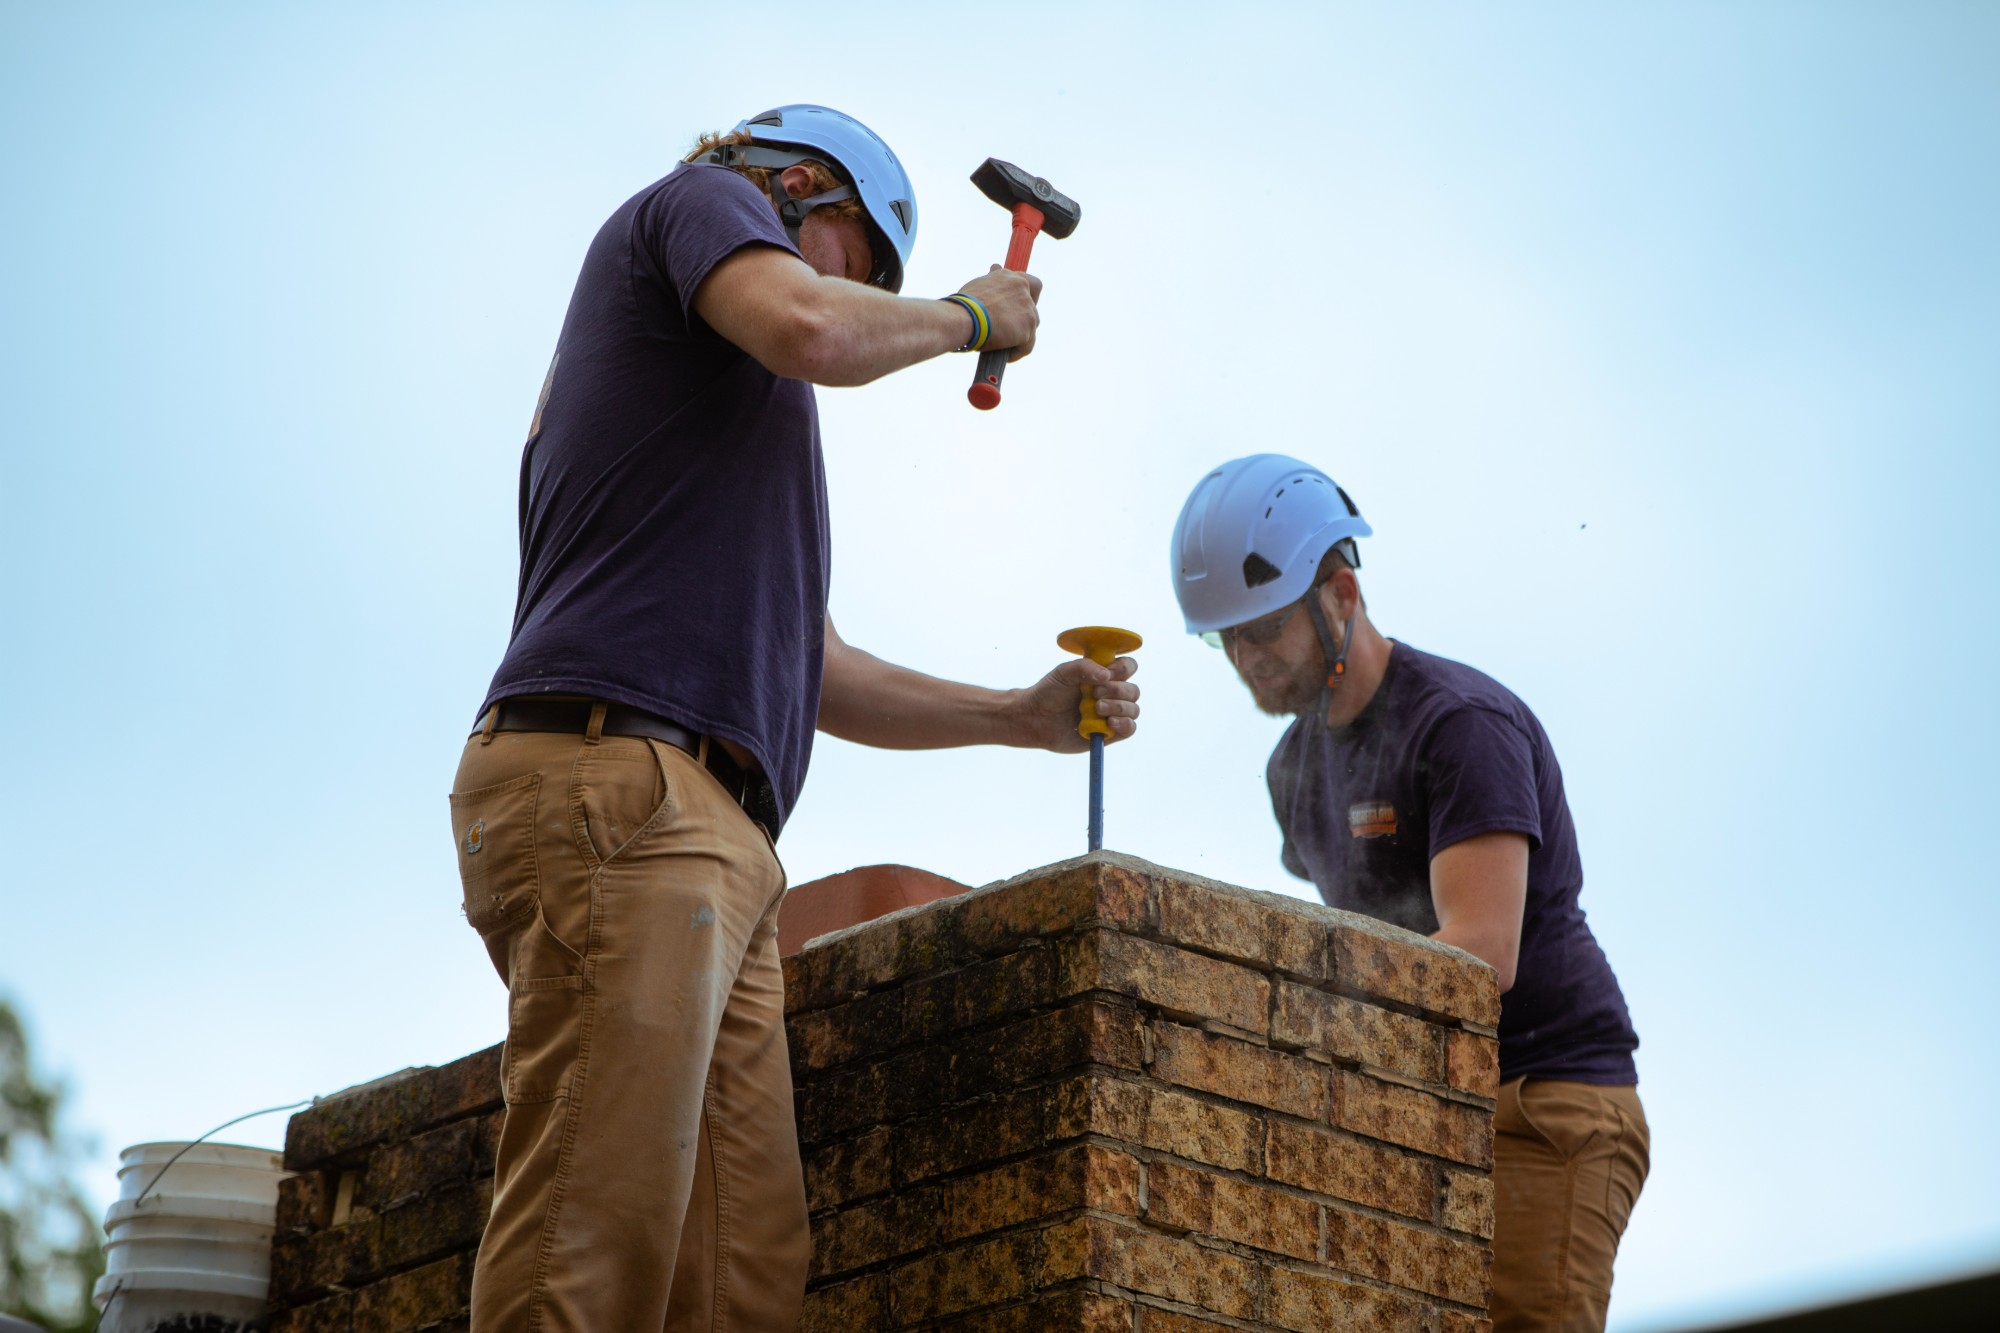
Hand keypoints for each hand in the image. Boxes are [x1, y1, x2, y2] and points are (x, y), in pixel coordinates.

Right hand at [958, 265, 1041, 361]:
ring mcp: (1028, 307)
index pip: (1029, 282)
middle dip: (1022, 319)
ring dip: (1019, 336)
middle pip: (1032, 307)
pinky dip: (1016, 352)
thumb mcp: (978, 285)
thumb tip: (995, 266)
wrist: (962, 317)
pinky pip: (1027, 345)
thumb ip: (992, 280)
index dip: (1026, 295)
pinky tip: (1005, 356)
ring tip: (1001, 345)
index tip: (1017, 304)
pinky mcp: (1028, 326)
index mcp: (1009, 276)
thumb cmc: (963, 305)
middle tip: (1007, 329)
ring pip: (1030, 326)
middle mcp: (1022, 287)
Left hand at [1006, 655, 1138, 752]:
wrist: (1035, 719)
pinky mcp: (1109, 734)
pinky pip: (1129, 729)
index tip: (1108, 673)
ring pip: (1133, 709)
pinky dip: (1124, 724)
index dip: (1124, 669)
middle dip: (1116, 690)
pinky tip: (1110, 722)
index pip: (1128, 667)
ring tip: (1097, 708)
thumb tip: (1106, 675)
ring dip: (1119, 707)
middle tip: (1094, 693)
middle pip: (1133, 690)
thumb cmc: (1049, 692)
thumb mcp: (1063, 673)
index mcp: (1104, 675)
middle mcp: (1112, 694)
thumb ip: (1083, 667)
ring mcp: (1111, 714)